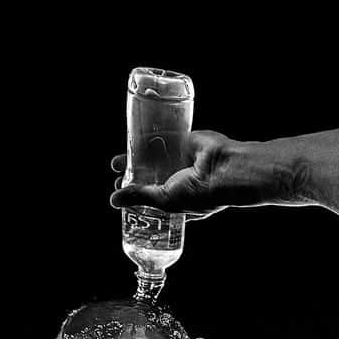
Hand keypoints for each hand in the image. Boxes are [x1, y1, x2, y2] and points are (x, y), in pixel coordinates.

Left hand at [109, 130, 232, 220]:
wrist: (224, 170)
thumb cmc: (202, 194)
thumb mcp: (165, 200)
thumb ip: (139, 197)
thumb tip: (114, 200)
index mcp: (178, 200)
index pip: (151, 197)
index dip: (134, 194)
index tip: (119, 189)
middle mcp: (179, 180)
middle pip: (150, 175)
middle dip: (132, 174)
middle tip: (117, 172)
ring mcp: (181, 160)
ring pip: (154, 157)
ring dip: (136, 157)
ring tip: (118, 160)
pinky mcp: (183, 141)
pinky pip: (163, 137)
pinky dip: (149, 138)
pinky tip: (134, 138)